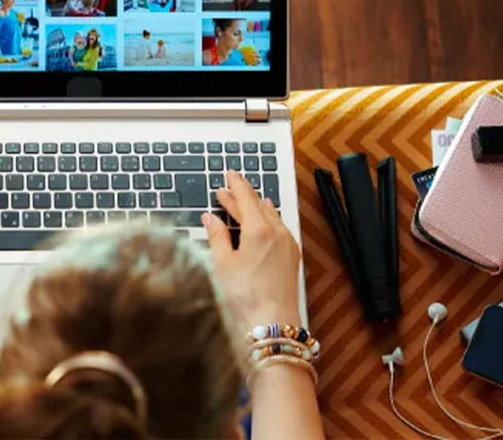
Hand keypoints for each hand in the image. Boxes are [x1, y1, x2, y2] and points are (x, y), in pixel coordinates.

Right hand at [203, 171, 301, 330]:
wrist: (271, 326)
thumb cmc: (245, 298)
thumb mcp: (222, 264)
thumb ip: (217, 236)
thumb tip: (211, 218)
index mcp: (260, 230)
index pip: (246, 198)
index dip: (236, 185)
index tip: (230, 175)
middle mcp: (278, 234)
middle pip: (258, 206)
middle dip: (241, 197)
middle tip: (227, 191)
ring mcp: (288, 246)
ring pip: (271, 217)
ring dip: (255, 208)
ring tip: (242, 204)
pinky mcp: (291, 259)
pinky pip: (279, 229)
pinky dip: (267, 221)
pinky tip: (261, 225)